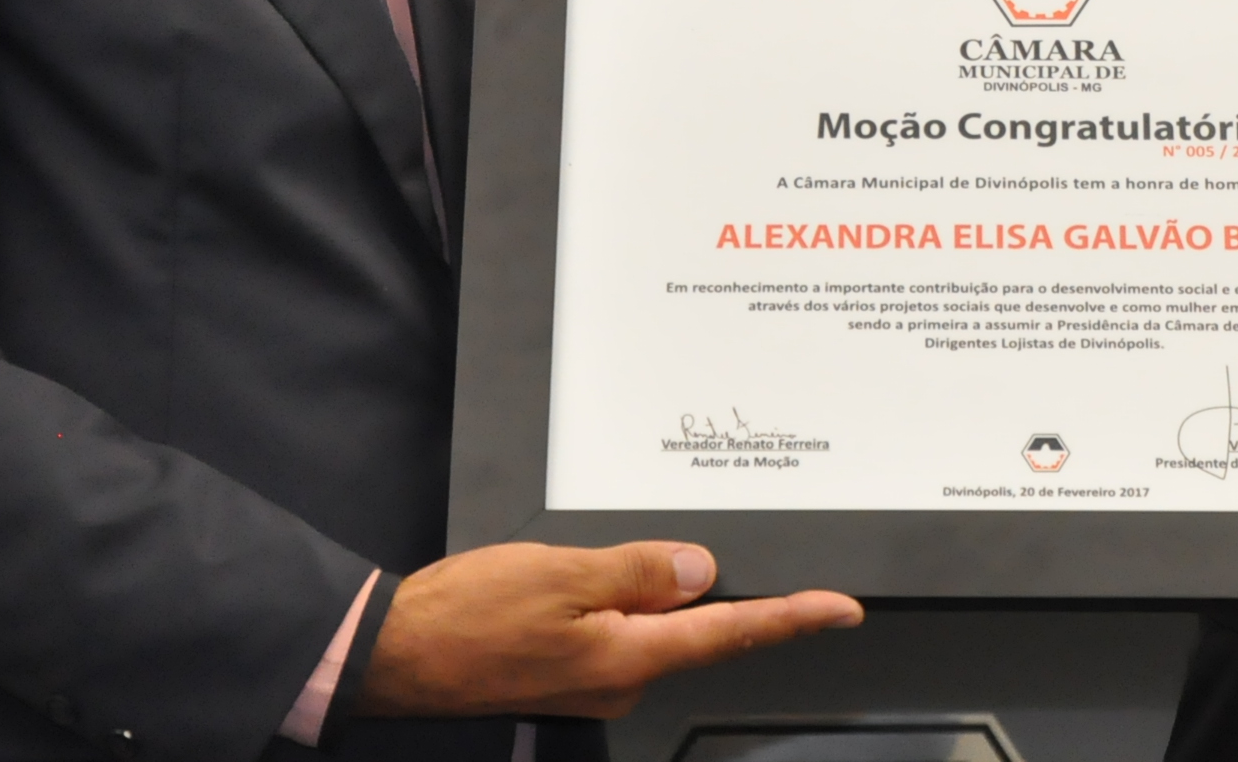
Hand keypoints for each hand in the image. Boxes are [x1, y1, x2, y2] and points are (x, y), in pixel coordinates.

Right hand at [353, 540, 860, 719]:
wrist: (395, 654)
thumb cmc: (467, 615)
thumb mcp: (560, 574)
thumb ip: (638, 570)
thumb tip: (701, 569)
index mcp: (627, 658)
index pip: (730, 633)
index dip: (792, 619)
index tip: (842, 610)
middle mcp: (618, 681)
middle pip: (694, 631)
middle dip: (716, 593)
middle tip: (729, 554)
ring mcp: (592, 683)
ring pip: (651, 628)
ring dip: (659, 593)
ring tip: (632, 553)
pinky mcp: (566, 674)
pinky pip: (617, 632)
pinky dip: (623, 601)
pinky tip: (598, 575)